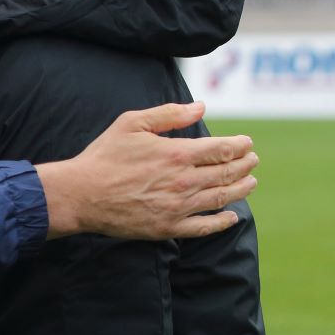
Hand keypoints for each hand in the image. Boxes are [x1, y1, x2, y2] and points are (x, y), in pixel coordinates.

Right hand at [36, 102, 257, 239]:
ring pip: (221, 199)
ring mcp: (178, 207)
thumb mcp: (131, 123)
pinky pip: (205, 227)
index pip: (221, 150)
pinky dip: (223, 222)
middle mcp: (184, 182)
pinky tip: (231, 217)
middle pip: (226, 174)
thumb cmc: (104, 156)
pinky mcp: (168, 227)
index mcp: (177, 154)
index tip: (247, 144)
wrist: (81, 194)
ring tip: (250, 183)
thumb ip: (168, 114)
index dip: (239, 146)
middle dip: (245, 165)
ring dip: (241, 189)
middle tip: (253, 161)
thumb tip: (200, 107)